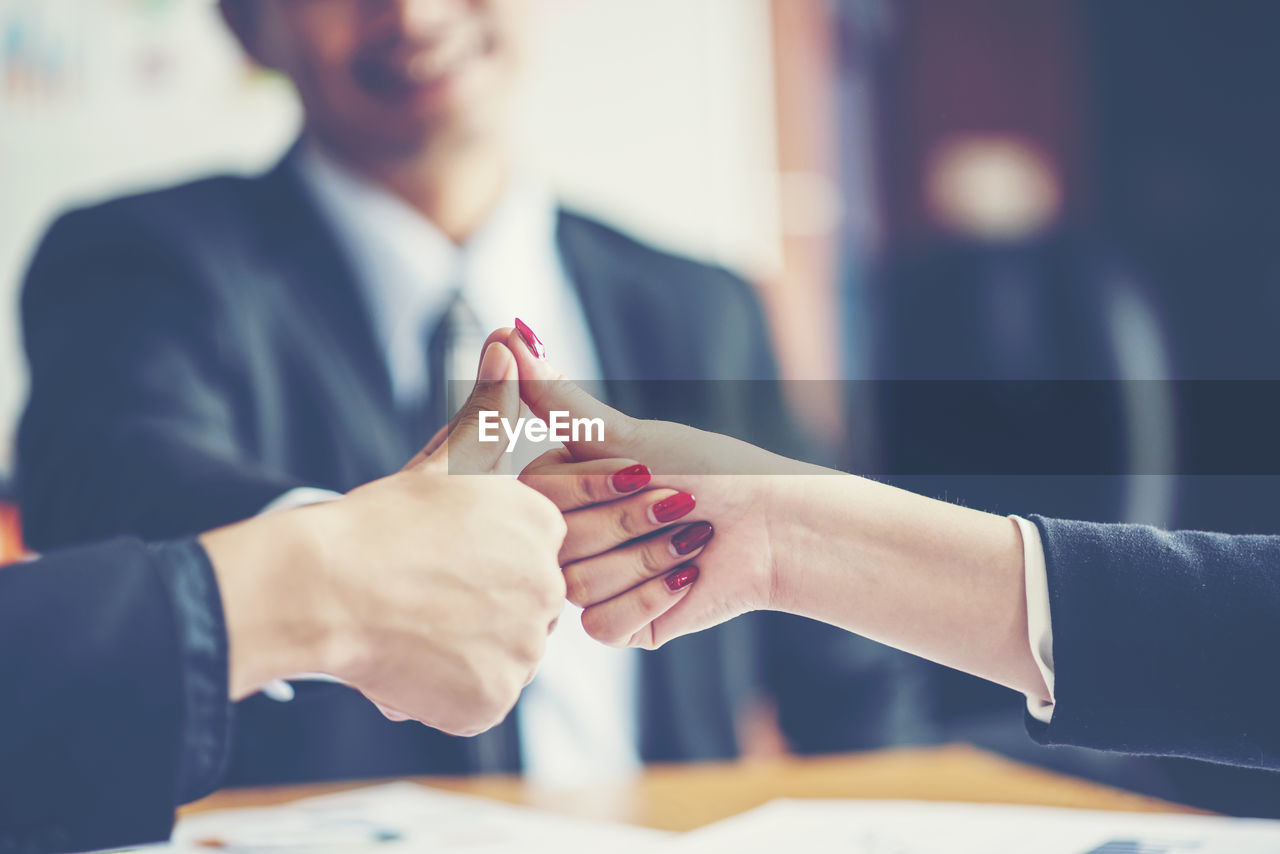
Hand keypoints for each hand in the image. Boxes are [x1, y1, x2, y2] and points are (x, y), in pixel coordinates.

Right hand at [203, 341, 567, 735]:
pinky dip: (448, 690)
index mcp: (540, 526)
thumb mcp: (443, 458)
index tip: (437, 558)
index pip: (530, 553)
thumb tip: (509, 336)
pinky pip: (480, 697)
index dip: (479, 558)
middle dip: (479, 606)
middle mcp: (547, 587)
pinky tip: (411, 660)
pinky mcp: (495, 699)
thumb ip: (489, 406)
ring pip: (502, 655)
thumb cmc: (377, 519)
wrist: (322, 588)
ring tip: (413, 623)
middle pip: (522, 608)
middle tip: (424, 592)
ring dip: (464, 649)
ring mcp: (524, 649)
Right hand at [504, 324, 1042, 701]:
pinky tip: (687, 576)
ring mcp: (589, 585)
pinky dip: (651, 597)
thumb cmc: (708, 471)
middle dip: (627, 519)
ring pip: (576, 585)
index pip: (534, 494)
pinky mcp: (617, 626)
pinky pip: (602, 623)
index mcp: (562, 490)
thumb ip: (559, 398)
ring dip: (647, 557)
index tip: (641, 471)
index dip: (589, 486)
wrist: (774, 528)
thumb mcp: (629, 435)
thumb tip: (510, 329)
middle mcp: (566, 537)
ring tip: (690, 537)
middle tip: (678, 504)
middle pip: (555, 541)